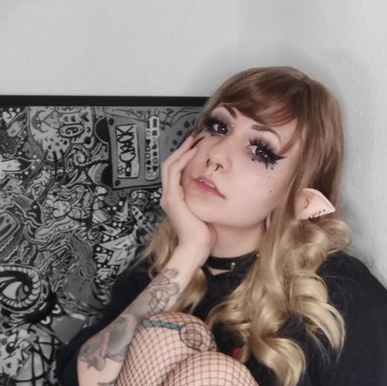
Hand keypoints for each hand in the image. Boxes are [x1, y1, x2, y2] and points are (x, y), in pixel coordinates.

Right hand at [160, 135, 215, 261]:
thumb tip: (217, 190)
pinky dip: (182, 160)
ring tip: (192, 141)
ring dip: (181, 151)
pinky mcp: (172, 198)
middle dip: (181, 150)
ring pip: (170, 165)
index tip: (195, 148)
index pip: (175, 172)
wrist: (196, 247)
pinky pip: (175, 172)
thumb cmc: (203, 235)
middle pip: (169, 165)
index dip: (183, 158)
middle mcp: (169, 196)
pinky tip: (192, 153)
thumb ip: (205, 200)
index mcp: (175, 199)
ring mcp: (169, 196)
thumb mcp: (205, 211)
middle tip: (193, 138)